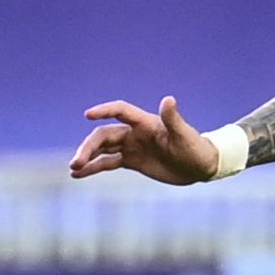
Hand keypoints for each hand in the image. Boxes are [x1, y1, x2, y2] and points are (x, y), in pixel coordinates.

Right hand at [70, 96, 219, 184]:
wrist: (200, 166)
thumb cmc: (195, 148)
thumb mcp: (184, 135)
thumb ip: (174, 119)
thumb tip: (168, 99)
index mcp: (145, 123)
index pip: (120, 111)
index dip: (105, 110)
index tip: (88, 115)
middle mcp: (135, 132)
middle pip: (104, 134)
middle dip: (89, 147)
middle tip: (77, 162)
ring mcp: (132, 147)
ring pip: (102, 148)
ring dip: (87, 156)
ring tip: (73, 169)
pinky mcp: (132, 161)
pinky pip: (108, 162)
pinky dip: (94, 167)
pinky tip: (79, 175)